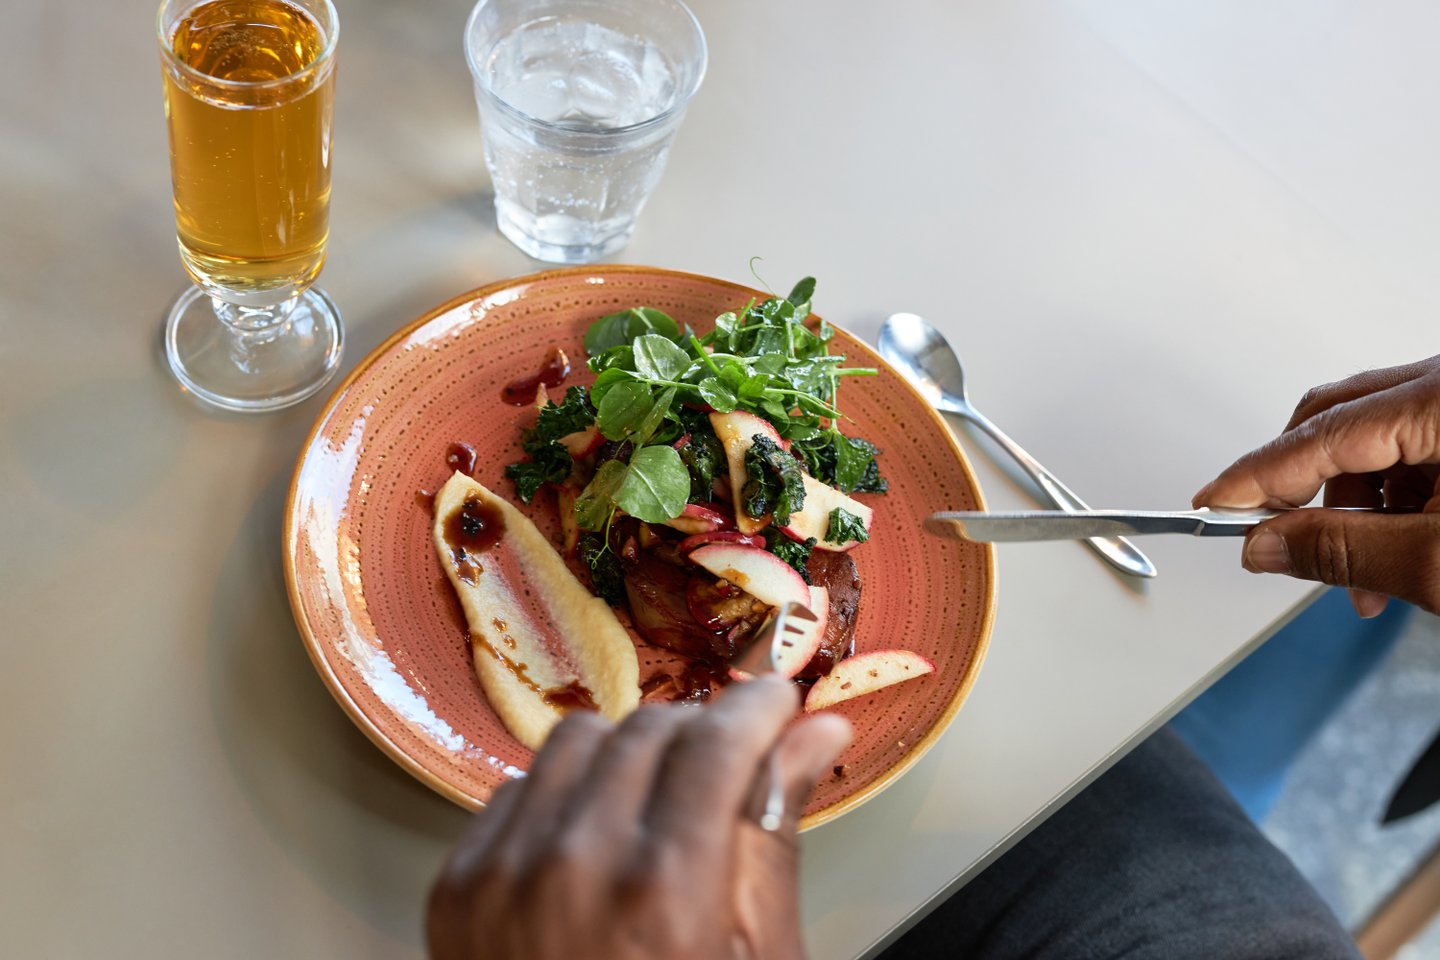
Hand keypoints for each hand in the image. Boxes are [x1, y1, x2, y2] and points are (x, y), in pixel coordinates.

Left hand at [426, 675, 851, 959]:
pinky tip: (590, 843)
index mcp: (663, 892)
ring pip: (576, 740)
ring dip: (626, 755)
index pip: (716, 738)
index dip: (756, 707)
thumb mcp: (755, 957)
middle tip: (725, 764)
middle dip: (699, 733)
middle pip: (648, 728)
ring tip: (653, 806)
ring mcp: (501, 875)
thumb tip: (814, 735)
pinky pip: (515, 787)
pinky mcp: (456, 888)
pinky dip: (562, 798)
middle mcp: (572, 868)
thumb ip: (775, 833)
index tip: (774, 702)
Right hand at [1193, 355, 1439, 616]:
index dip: (1257, 476)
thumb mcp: (1438, 561)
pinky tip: (1393, 550)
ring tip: (1362, 576)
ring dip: (1351, 509)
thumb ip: (1344, 550)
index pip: (1321, 434)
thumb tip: (1266, 544)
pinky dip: (1390, 504)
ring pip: (1372, 442)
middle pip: (1337, 423)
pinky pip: (1410, 453)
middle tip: (1271, 536)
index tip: (1211, 504)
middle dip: (1301, 491)